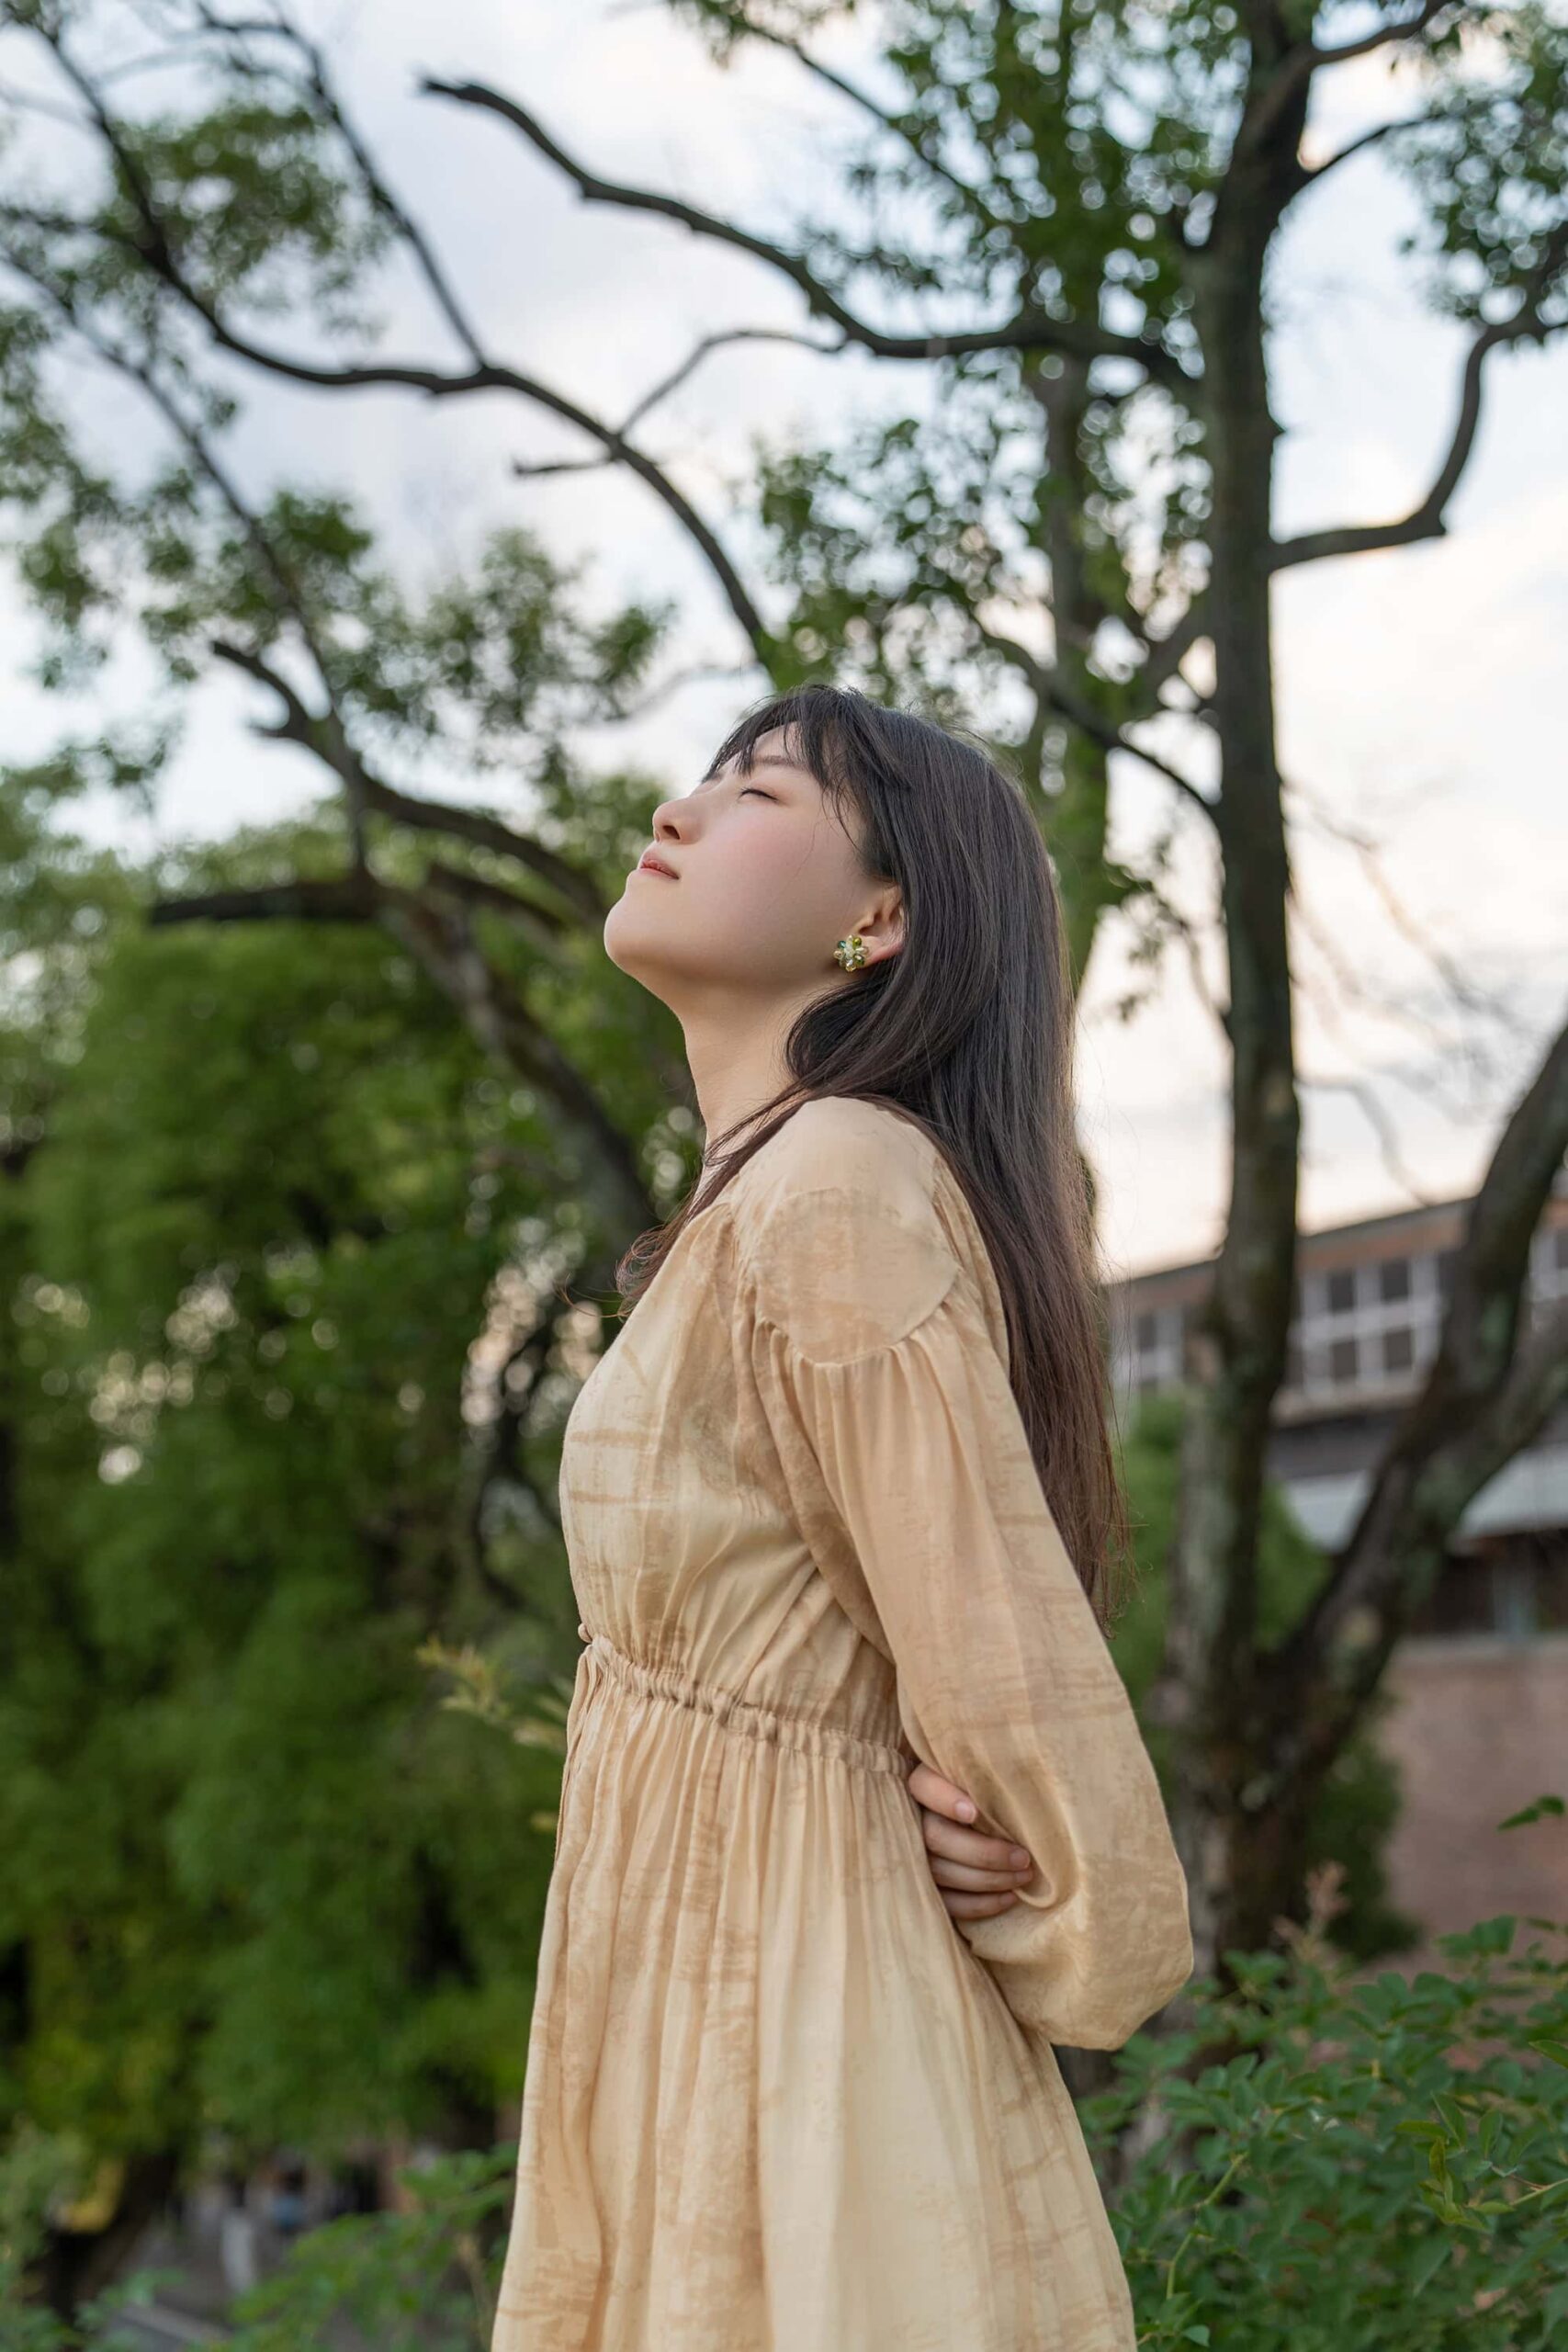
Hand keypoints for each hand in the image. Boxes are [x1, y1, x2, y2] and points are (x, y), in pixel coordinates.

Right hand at [907, 1762, 1034, 1920]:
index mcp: (923, 1784)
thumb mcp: (989, 1777)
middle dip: (983, 1852)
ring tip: (1024, 1876)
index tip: (973, 1812)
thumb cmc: (992, 1796)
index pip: (925, 1786)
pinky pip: (947, 1903)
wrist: (981, 1829)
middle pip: (935, 1837)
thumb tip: (1024, 1786)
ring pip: (942, 1872)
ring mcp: (914, 1856)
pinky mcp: (926, 1888)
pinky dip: (980, 1904)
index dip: (945, 1800)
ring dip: (987, 1879)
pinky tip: (1009, 1898)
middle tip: (1022, 1857)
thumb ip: (993, 1777)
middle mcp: (912, 1819)